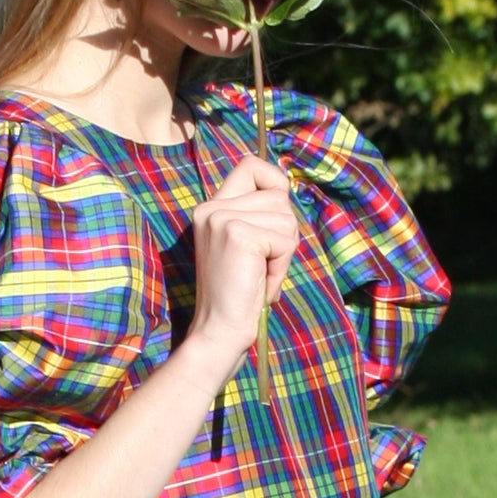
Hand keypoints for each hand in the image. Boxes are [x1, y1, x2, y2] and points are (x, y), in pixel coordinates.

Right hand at [186, 156, 296, 369]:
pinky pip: (285, 240)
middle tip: (262, 265)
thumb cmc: (238, 296)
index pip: (251, 165)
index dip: (274, 183)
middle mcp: (212, 208)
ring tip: (260, 276)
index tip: (275, 218)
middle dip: (283, 232)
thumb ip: (258, 216)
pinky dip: (281, 267)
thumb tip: (286, 188)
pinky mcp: (239, 235)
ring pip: (286, 217)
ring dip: (283, 253)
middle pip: (278, 194)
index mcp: (210, 208)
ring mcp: (223, 219)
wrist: (218, 332)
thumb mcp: (245, 246)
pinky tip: (261, 284)